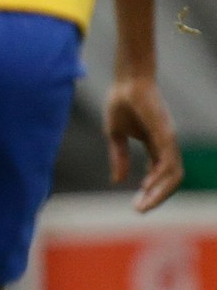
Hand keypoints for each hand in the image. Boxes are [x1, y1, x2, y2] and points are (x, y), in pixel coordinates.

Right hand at [105, 75, 182, 211]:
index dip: (150, 191)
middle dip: (157, 197)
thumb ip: (119, 157)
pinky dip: (160, 176)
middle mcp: (166, 144)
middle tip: (138, 210)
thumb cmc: (122, 102)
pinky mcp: (164, 134)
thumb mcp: (115, 135)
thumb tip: (119, 181)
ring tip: (142, 204)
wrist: (127, 80)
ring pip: (174, 174)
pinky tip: (146, 185)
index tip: (135, 204)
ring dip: (159, 193)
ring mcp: (168, 139)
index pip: (160, 174)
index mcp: (156, 145)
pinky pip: (168, 161)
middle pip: (171, 179)